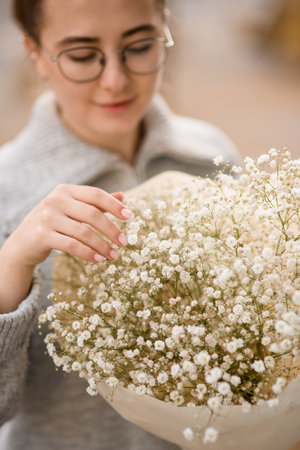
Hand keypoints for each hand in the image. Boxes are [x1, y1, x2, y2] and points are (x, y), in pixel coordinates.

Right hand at [6, 184, 130, 268]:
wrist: (23, 241)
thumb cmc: (54, 222)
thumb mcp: (73, 209)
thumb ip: (96, 203)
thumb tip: (122, 195)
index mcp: (66, 190)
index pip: (95, 194)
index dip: (114, 205)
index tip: (129, 216)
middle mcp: (56, 200)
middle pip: (92, 214)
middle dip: (111, 229)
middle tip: (124, 242)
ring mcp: (48, 218)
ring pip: (83, 232)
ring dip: (102, 246)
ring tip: (114, 256)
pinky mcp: (42, 236)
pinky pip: (72, 246)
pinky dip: (88, 254)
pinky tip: (98, 260)